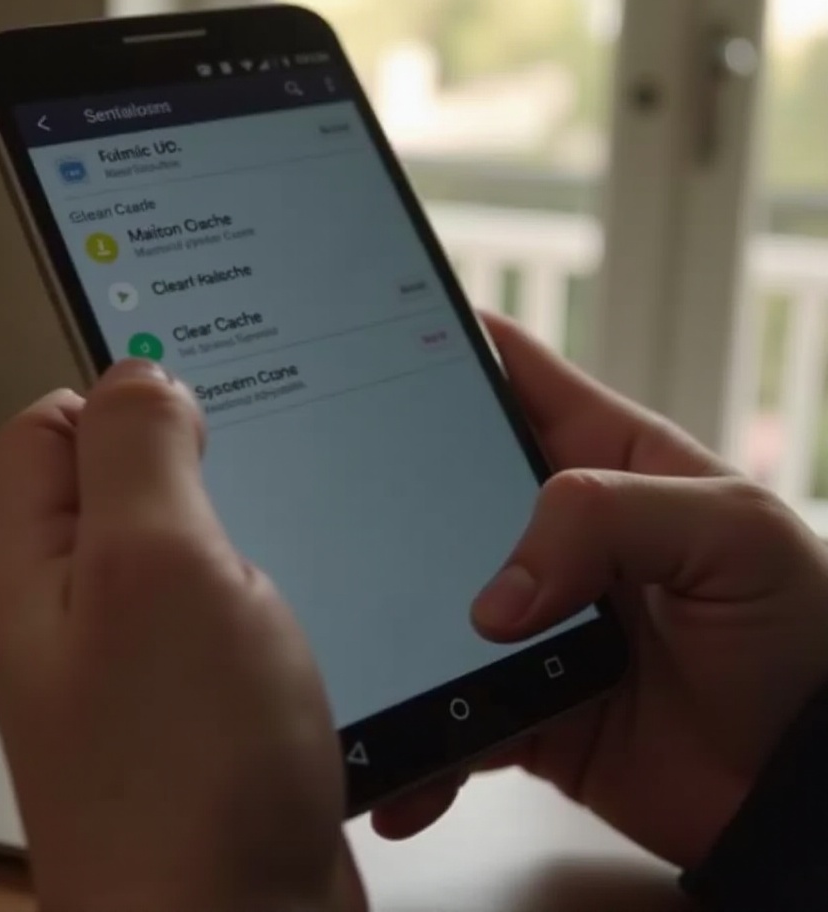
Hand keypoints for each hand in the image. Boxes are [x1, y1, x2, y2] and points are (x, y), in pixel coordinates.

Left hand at [0, 361, 364, 911]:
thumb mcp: (155, 566)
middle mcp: (85, 618)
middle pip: (123, 487)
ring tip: (300, 529)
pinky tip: (317, 598)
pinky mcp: (211, 705)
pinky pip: (236, 614)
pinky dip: (277, 591)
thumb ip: (137, 451)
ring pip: (192, 549)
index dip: (112, 388)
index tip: (192, 382)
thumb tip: (136, 375)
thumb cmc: (188, 775)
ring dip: (248, 528)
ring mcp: (147, 666)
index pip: (44, 431)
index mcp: (43, 574)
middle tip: (267, 451)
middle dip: (196, 455)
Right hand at [376, 314, 827, 869]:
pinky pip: (447, 714)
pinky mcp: (520, 700)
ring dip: (387, 626)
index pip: (512, 375)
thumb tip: (498, 595)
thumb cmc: (803, 633)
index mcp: (604, 459)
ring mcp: (532, 617)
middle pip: (442, 488)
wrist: (804, 786)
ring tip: (348, 649)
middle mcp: (556, 533)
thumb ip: (608, 519)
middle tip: (332, 500)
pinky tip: (400, 777)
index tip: (373, 327)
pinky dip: (419, 746)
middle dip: (386, 489)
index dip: (446, 339)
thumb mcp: (730, 531)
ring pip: (427, 603)